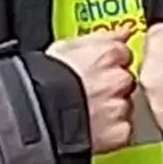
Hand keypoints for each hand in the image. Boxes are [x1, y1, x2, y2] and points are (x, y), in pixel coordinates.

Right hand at [48, 26, 137, 155]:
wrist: (37, 114)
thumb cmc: (44, 80)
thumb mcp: (65, 46)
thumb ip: (100, 37)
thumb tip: (123, 31)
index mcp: (108, 54)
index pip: (124, 53)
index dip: (109, 63)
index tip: (98, 70)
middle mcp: (119, 79)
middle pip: (125, 81)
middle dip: (111, 87)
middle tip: (89, 93)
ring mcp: (120, 107)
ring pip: (124, 106)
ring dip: (111, 109)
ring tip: (87, 112)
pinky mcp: (119, 132)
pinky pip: (122, 131)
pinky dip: (111, 131)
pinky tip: (92, 128)